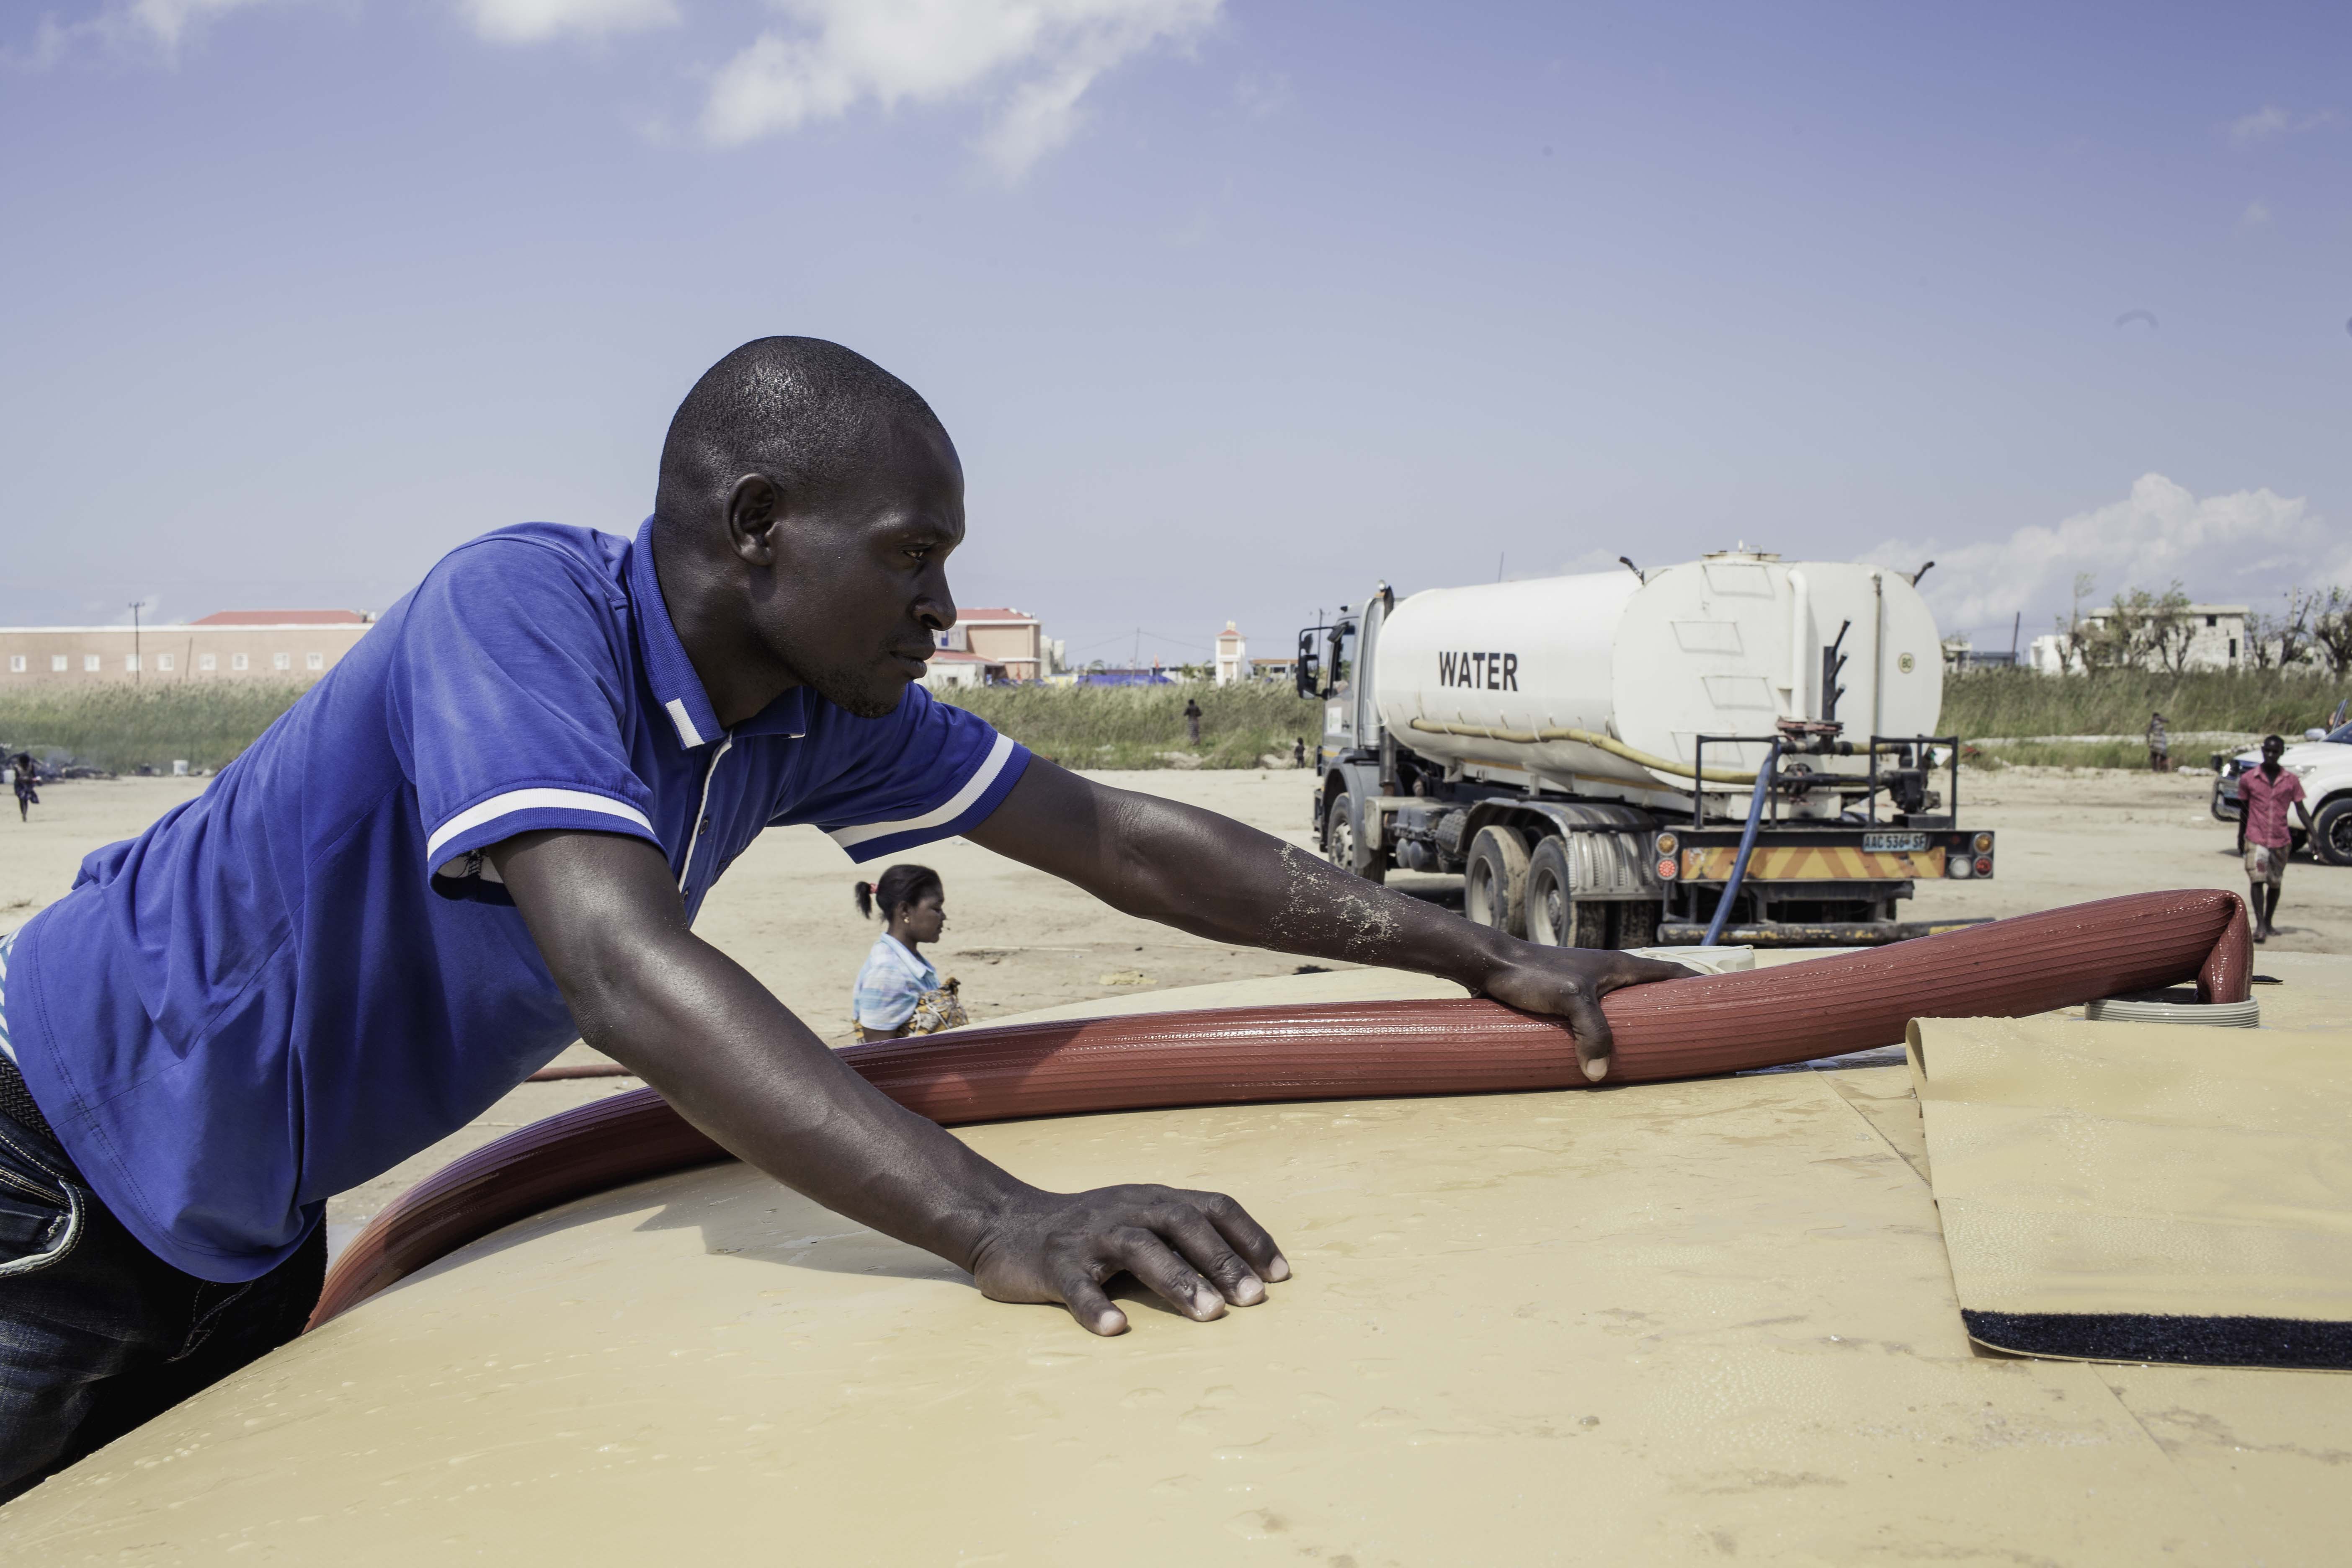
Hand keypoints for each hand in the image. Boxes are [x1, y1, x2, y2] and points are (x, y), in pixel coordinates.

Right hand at [966, 1183, 1290, 1335]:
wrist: (1006, 1225)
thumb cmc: (1090, 1233)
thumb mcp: (1140, 1222)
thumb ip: (1183, 1240)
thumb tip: (1248, 1276)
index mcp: (1153, 1199)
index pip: (1213, 1207)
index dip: (1249, 1237)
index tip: (1280, 1275)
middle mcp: (1126, 1208)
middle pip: (1182, 1223)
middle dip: (1222, 1260)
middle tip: (1253, 1299)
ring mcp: (1089, 1234)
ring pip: (1138, 1247)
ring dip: (1178, 1280)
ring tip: (1209, 1316)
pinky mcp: (1053, 1263)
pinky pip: (1077, 1285)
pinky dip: (1097, 1306)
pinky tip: (1116, 1328)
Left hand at [1478, 944, 1696, 1082]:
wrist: (1489, 964)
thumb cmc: (1532, 973)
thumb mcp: (1571, 999)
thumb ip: (1592, 1033)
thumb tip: (1599, 1073)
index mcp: (1619, 966)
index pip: (1669, 972)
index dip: (1694, 986)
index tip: (1715, 1004)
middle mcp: (1607, 974)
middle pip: (1648, 995)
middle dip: (1665, 1016)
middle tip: (1681, 1043)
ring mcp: (1586, 987)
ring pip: (1619, 1010)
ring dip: (1631, 1029)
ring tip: (1643, 1057)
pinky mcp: (1563, 1000)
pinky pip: (1593, 1020)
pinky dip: (1601, 1036)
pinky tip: (1599, 1057)